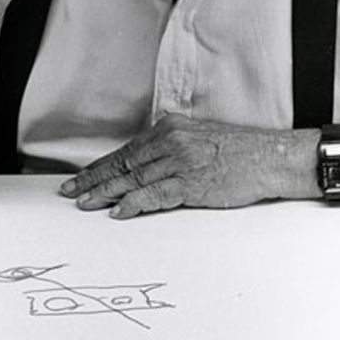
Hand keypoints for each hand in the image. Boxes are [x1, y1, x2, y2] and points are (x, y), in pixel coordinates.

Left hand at [59, 113, 295, 218]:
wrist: (269, 157)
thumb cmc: (238, 150)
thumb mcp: (198, 137)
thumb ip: (171, 148)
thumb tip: (144, 166)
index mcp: (170, 128)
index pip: (127, 150)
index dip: (101, 165)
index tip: (81, 177)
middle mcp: (171, 141)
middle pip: (124, 163)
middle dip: (94, 179)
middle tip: (70, 191)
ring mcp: (180, 162)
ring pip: (134, 179)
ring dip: (106, 192)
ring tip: (86, 203)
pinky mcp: (192, 183)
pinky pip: (155, 195)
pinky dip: (134, 203)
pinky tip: (118, 211)